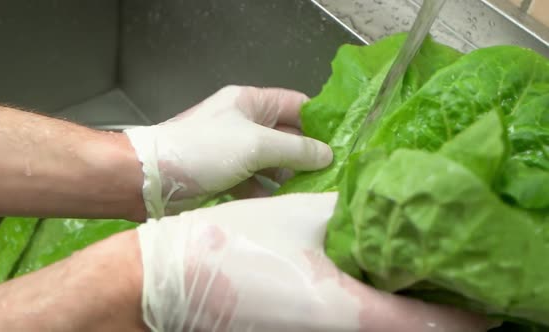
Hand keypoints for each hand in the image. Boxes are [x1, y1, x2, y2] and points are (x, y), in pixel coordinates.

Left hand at [124, 86, 331, 216]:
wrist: (148, 179)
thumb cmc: (202, 151)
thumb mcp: (254, 144)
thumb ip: (295, 148)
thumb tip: (327, 154)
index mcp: (251, 103)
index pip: (297, 105)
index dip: (321, 121)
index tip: (345, 142)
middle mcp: (244, 123)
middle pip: (287, 136)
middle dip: (309, 154)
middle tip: (336, 175)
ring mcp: (235, 151)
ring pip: (273, 163)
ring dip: (291, 178)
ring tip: (318, 194)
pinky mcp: (225, 176)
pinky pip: (256, 183)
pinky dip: (269, 194)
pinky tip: (286, 208)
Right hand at [136, 193, 492, 331]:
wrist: (168, 277)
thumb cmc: (228, 244)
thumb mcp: (300, 216)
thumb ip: (353, 214)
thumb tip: (383, 207)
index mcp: (346, 311)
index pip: (429, 325)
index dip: (465, 314)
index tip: (484, 296)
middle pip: (408, 331)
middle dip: (436, 305)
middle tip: (450, 271)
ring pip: (380, 329)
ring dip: (403, 304)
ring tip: (414, 267)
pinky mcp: (298, 331)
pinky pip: (351, 323)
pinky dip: (370, 304)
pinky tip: (369, 274)